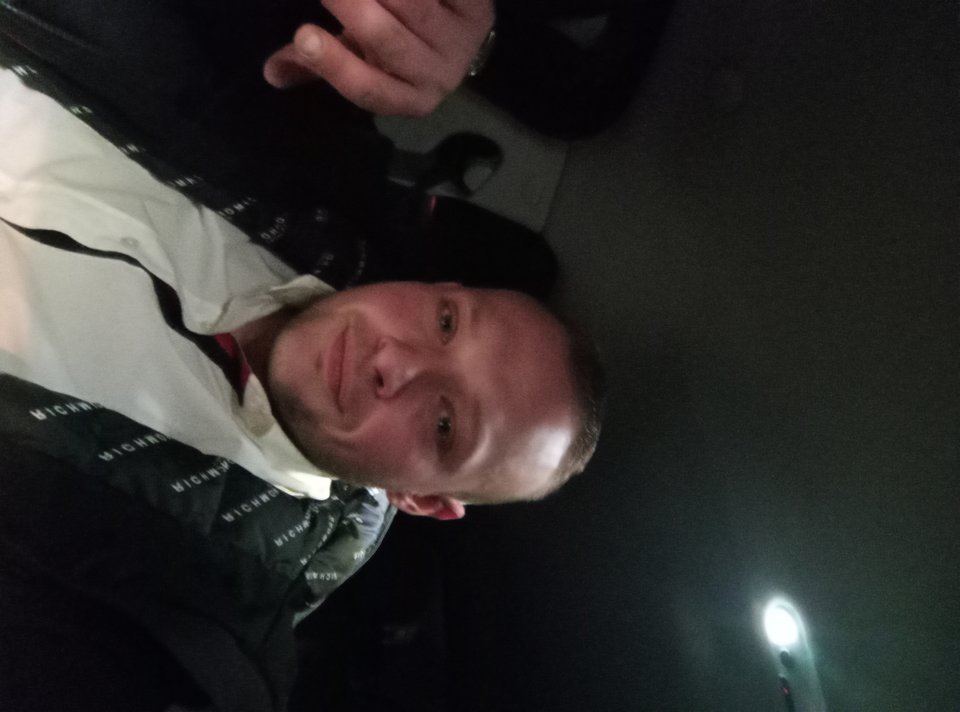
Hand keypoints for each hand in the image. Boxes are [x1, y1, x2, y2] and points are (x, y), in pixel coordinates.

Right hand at [263, 0, 493, 116]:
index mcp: (406, 98)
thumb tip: (270, 72)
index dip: (334, 65)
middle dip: (351, 7)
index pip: (367, 90)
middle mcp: (437, 76)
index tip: (303, 35)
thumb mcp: (367, 62)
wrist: (467, 29)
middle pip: (387, 41)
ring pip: (413, 5)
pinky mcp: (478, 8)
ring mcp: (460, 40)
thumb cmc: (404, 45)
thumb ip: (319, 66)